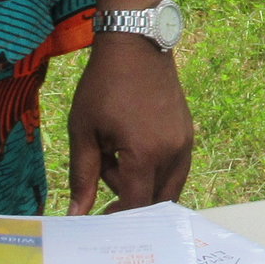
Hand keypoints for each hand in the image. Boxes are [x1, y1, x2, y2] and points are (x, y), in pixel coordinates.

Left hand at [63, 33, 193, 212]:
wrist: (136, 45)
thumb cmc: (104, 85)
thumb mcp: (84, 131)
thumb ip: (82, 177)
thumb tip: (76, 215)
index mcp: (145, 154)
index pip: (136, 205)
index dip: (117, 217)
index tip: (99, 218)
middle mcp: (173, 153)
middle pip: (154, 200)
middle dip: (128, 198)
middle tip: (102, 170)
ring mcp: (185, 143)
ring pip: (169, 186)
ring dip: (144, 185)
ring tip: (118, 157)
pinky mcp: (189, 134)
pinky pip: (177, 169)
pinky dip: (157, 171)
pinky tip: (134, 151)